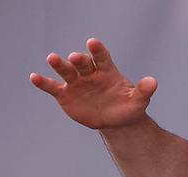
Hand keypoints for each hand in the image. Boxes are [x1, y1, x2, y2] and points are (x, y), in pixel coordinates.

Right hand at [29, 38, 156, 128]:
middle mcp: (89, 73)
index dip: (97, 50)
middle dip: (79, 60)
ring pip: (66, 71)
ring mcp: (76, 83)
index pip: (101, 57)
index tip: (93, 43)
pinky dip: (44, 82)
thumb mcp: (138, 101)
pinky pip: (53, 87)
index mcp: (106, 70)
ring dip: (59, 65)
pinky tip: (34, 77)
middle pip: (82, 63)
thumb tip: (153, 82)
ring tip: (52, 59)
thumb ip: (144, 90)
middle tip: (75, 57)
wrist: (116, 121)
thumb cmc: (128, 107)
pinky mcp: (65, 95)